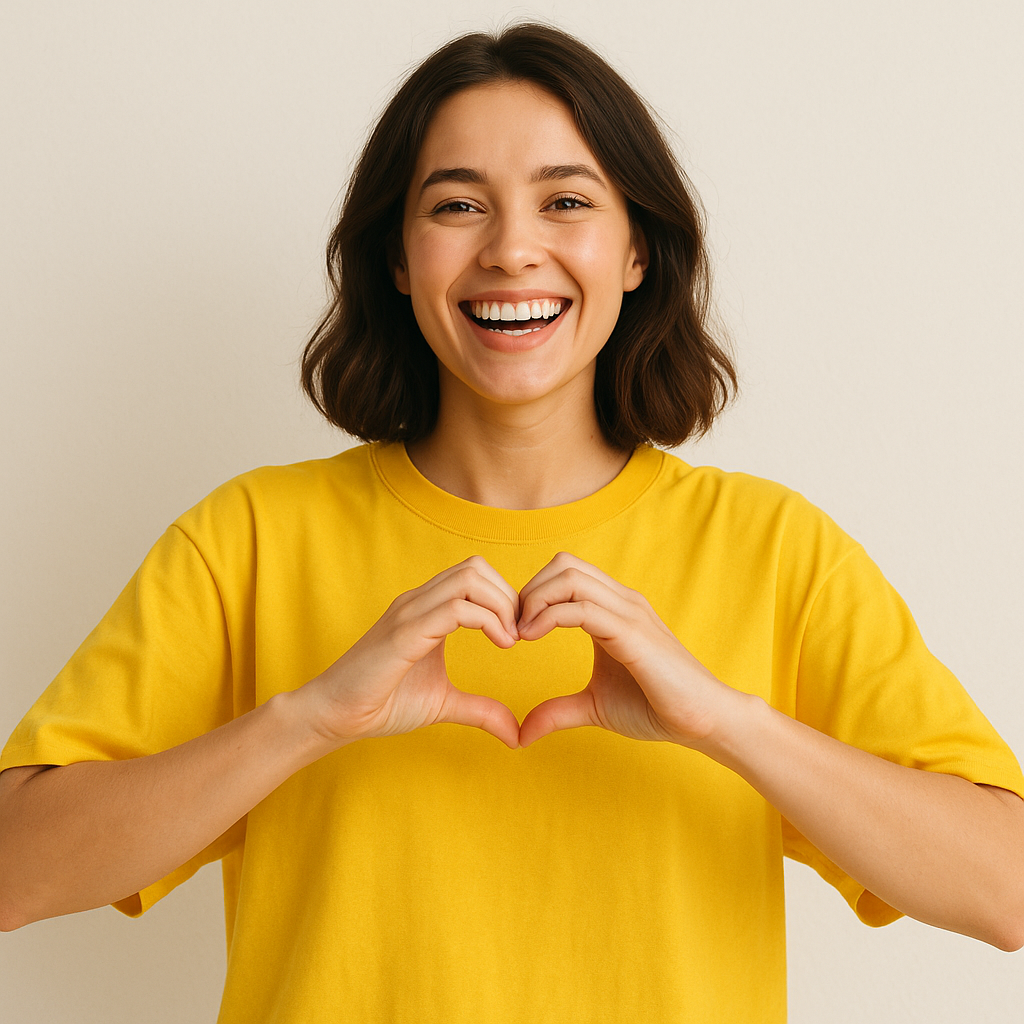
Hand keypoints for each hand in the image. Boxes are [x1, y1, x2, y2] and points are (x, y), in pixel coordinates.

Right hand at [301, 556, 521, 748]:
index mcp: (426, 608)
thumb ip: (480, 711)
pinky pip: (456, 609)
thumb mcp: (444, 704)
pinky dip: (488, 621)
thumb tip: (516, 734)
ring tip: (510, 640)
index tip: (518, 634)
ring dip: (501, 605)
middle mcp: (418, 601)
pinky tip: (499, 645)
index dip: (505, 597)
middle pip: (476, 566)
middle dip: (508, 596)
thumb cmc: (383, 703)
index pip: (475, 574)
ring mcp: (410, 612)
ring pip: (469, 578)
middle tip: (518, 635)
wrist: (334, 716)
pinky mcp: (405, 633)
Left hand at [516, 552, 731, 748]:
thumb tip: (522, 733)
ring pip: (569, 576)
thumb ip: (558, 711)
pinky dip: (547, 616)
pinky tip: (531, 639)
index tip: (515, 630)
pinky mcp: (631, 632)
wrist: (705, 720)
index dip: (533, 594)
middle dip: (529, 591)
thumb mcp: (594, 707)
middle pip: (563, 564)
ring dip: (534, 599)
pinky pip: (580, 607)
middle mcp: (622, 600)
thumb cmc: (656, 708)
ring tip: (521, 634)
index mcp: (613, 608)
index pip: (565, 572)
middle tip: (514, 630)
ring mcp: (629, 612)